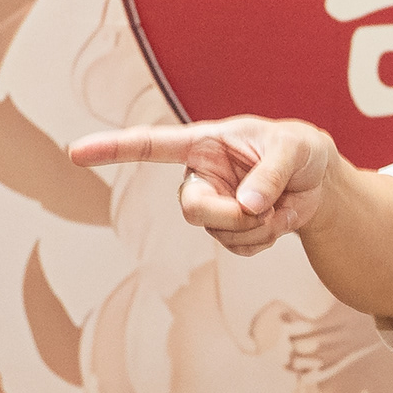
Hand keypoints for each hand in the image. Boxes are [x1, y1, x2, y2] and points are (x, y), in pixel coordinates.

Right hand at [67, 116, 338, 255]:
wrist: (317, 185)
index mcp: (202, 144)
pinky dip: (264, 240)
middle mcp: (199, 177)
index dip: (111, 149)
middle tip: (262, 208)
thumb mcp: (293, 149)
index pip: (149, 146)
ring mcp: (212, 207)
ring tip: (277, 206)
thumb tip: (249, 205)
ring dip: (256, 227)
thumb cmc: (299, 151)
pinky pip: (239, 249)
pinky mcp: (228, 233)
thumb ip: (271, 173)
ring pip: (219, 233)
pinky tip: (275, 221)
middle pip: (192, 209)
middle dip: (230, 215)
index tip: (75, 152)